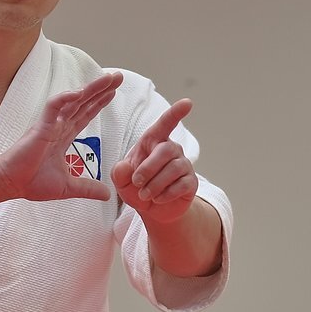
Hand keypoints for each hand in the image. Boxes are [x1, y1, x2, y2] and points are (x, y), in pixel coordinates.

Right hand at [0, 72, 122, 202]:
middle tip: (118, 77)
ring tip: (107, 78)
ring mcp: (50, 125)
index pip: (85, 115)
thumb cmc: (32, 182)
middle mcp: (58, 127)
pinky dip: (65, 98)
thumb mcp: (68, 187)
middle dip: (101, 90)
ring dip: (90, 89)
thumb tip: (107, 194)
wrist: (13, 184)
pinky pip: (53, 107)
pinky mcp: (40, 127)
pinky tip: (79, 92)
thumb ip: (87, 188)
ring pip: (72, 101)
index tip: (113, 92)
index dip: (99, 103)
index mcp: (64, 137)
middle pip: (83, 103)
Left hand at [111, 98, 197, 222]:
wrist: (151, 209)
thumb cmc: (136, 187)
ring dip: (155, 184)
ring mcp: (183, 165)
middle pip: (166, 150)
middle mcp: (171, 149)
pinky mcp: (191, 182)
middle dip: (148, 168)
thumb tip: (127, 167)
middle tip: (137, 183)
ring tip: (145, 195)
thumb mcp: (120, 180)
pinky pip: (182, 185)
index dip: (175, 113)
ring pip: (174, 168)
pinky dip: (166, 194)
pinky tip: (158, 199)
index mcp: (153, 142)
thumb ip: (119, 172)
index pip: (166, 123)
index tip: (188, 102)